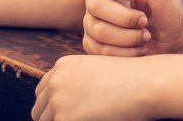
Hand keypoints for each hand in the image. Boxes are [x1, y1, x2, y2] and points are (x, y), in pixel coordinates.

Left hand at [32, 55, 149, 120]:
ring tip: (86, 118)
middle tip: (74, 118)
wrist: (144, 83)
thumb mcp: (99, 72)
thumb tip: (71, 104)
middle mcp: (56, 81)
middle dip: (52, 118)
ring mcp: (58, 100)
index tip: (64, 112)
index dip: (51, 105)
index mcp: (63, 66)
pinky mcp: (64, 118)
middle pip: (39, 110)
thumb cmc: (132, 79)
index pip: (42, 91)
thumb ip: (78, 84)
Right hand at [82, 0, 182, 55]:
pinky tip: (138, 49)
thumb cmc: (164, 11)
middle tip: (145, 21)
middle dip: (126, 17)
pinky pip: (101, 51)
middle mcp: (95, 0)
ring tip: (144, 35)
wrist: (168, 43)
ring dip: (129, 36)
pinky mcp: (93, 46)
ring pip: (99, 31)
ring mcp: (91, 24)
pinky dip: (126, 52)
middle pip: (94, 5)